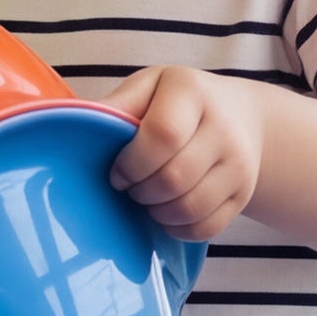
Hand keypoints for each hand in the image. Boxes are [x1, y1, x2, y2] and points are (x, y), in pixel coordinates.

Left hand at [103, 65, 261, 240]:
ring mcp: (239, 164)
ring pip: (189, 207)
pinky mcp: (243, 194)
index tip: (117, 172)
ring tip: (147, 197)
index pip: (163, 136)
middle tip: (131, 186)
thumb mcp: (148, 88)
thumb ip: (117, 106)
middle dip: (140, 191)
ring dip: (156, 211)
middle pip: (174, 178)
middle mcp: (224, 128)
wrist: (240, 115)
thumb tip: (73, 124)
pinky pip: (206, 227)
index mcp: (193, 93)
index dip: (131, 163)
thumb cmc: (178, 102)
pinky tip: (166, 211)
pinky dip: (177, 227)